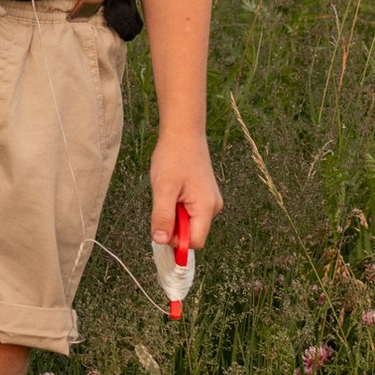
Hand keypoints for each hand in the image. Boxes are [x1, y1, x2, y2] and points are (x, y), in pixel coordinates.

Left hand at [148, 132, 220, 256]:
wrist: (183, 132)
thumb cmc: (174, 156)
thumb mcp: (163, 188)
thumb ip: (163, 217)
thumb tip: (161, 241)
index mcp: (206, 207)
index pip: (195, 242)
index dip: (177, 241)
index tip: (161, 227)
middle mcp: (213, 207)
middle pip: (192, 233)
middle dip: (173, 225)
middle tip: (163, 202)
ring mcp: (209, 201)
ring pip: (188, 222)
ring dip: (174, 214)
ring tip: (168, 192)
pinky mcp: (203, 196)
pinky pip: (188, 212)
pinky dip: (177, 206)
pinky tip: (173, 189)